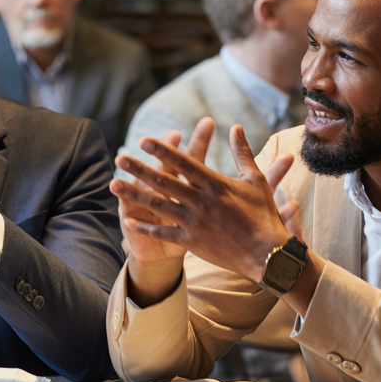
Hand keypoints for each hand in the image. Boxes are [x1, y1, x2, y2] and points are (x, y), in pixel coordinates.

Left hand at [112, 120, 295, 284]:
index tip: (144, 141)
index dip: (163, 151)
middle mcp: (200, 201)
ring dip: (134, 195)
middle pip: (164, 181)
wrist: (266, 254)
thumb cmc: (263, 215)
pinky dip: (145, 228)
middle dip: (139, 169)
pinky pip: (163, 233)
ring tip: (114, 185)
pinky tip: (128, 223)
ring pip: (158, 205)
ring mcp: (193, 222)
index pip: (184, 163)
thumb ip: (242, 152)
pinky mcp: (191, 241)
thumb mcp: (254, 180)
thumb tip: (236, 127)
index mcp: (215, 184)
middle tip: (119, 159)